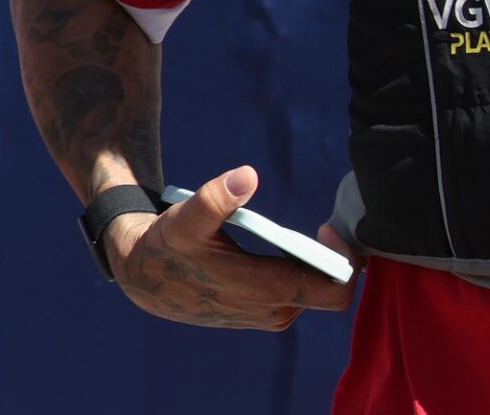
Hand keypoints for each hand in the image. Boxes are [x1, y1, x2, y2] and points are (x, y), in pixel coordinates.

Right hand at [107, 165, 355, 329]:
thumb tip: (248, 175)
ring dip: (319, 265)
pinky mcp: (260, 311)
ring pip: (314, 292)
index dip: (346, 261)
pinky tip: (294, 246)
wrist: (143, 278)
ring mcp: (268, 314)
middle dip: (335, 259)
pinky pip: (299, 294)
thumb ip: (215, 199)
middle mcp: (273, 309)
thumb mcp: (185, 218)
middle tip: (324, 224)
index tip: (330, 226)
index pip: (334, 292)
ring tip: (313, 233)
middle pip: (330, 291)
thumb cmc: (168, 244)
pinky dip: (305, 272)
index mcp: (265, 291)